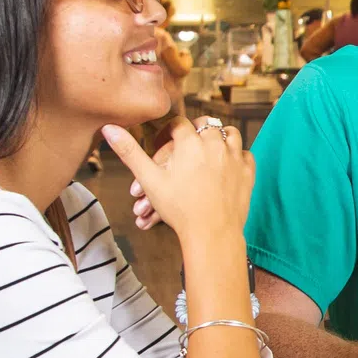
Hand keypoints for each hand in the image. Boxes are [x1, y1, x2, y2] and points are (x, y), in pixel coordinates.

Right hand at [102, 118, 251, 242]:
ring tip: (208, 149)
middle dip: (194, 132)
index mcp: (190, 142)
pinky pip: (246, 153)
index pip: (178, 123)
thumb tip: (108, 128)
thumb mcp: (149, 180)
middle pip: (205, 125)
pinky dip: (237, 155)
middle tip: (186, 144)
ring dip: (219, 138)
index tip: (163, 141)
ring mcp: (234, 157)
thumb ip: (129, 152)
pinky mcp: (248, 172)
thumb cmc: (178, 208)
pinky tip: (228, 162)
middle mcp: (215, 144)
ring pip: (230, 133)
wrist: (211, 233)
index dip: (168, 131)